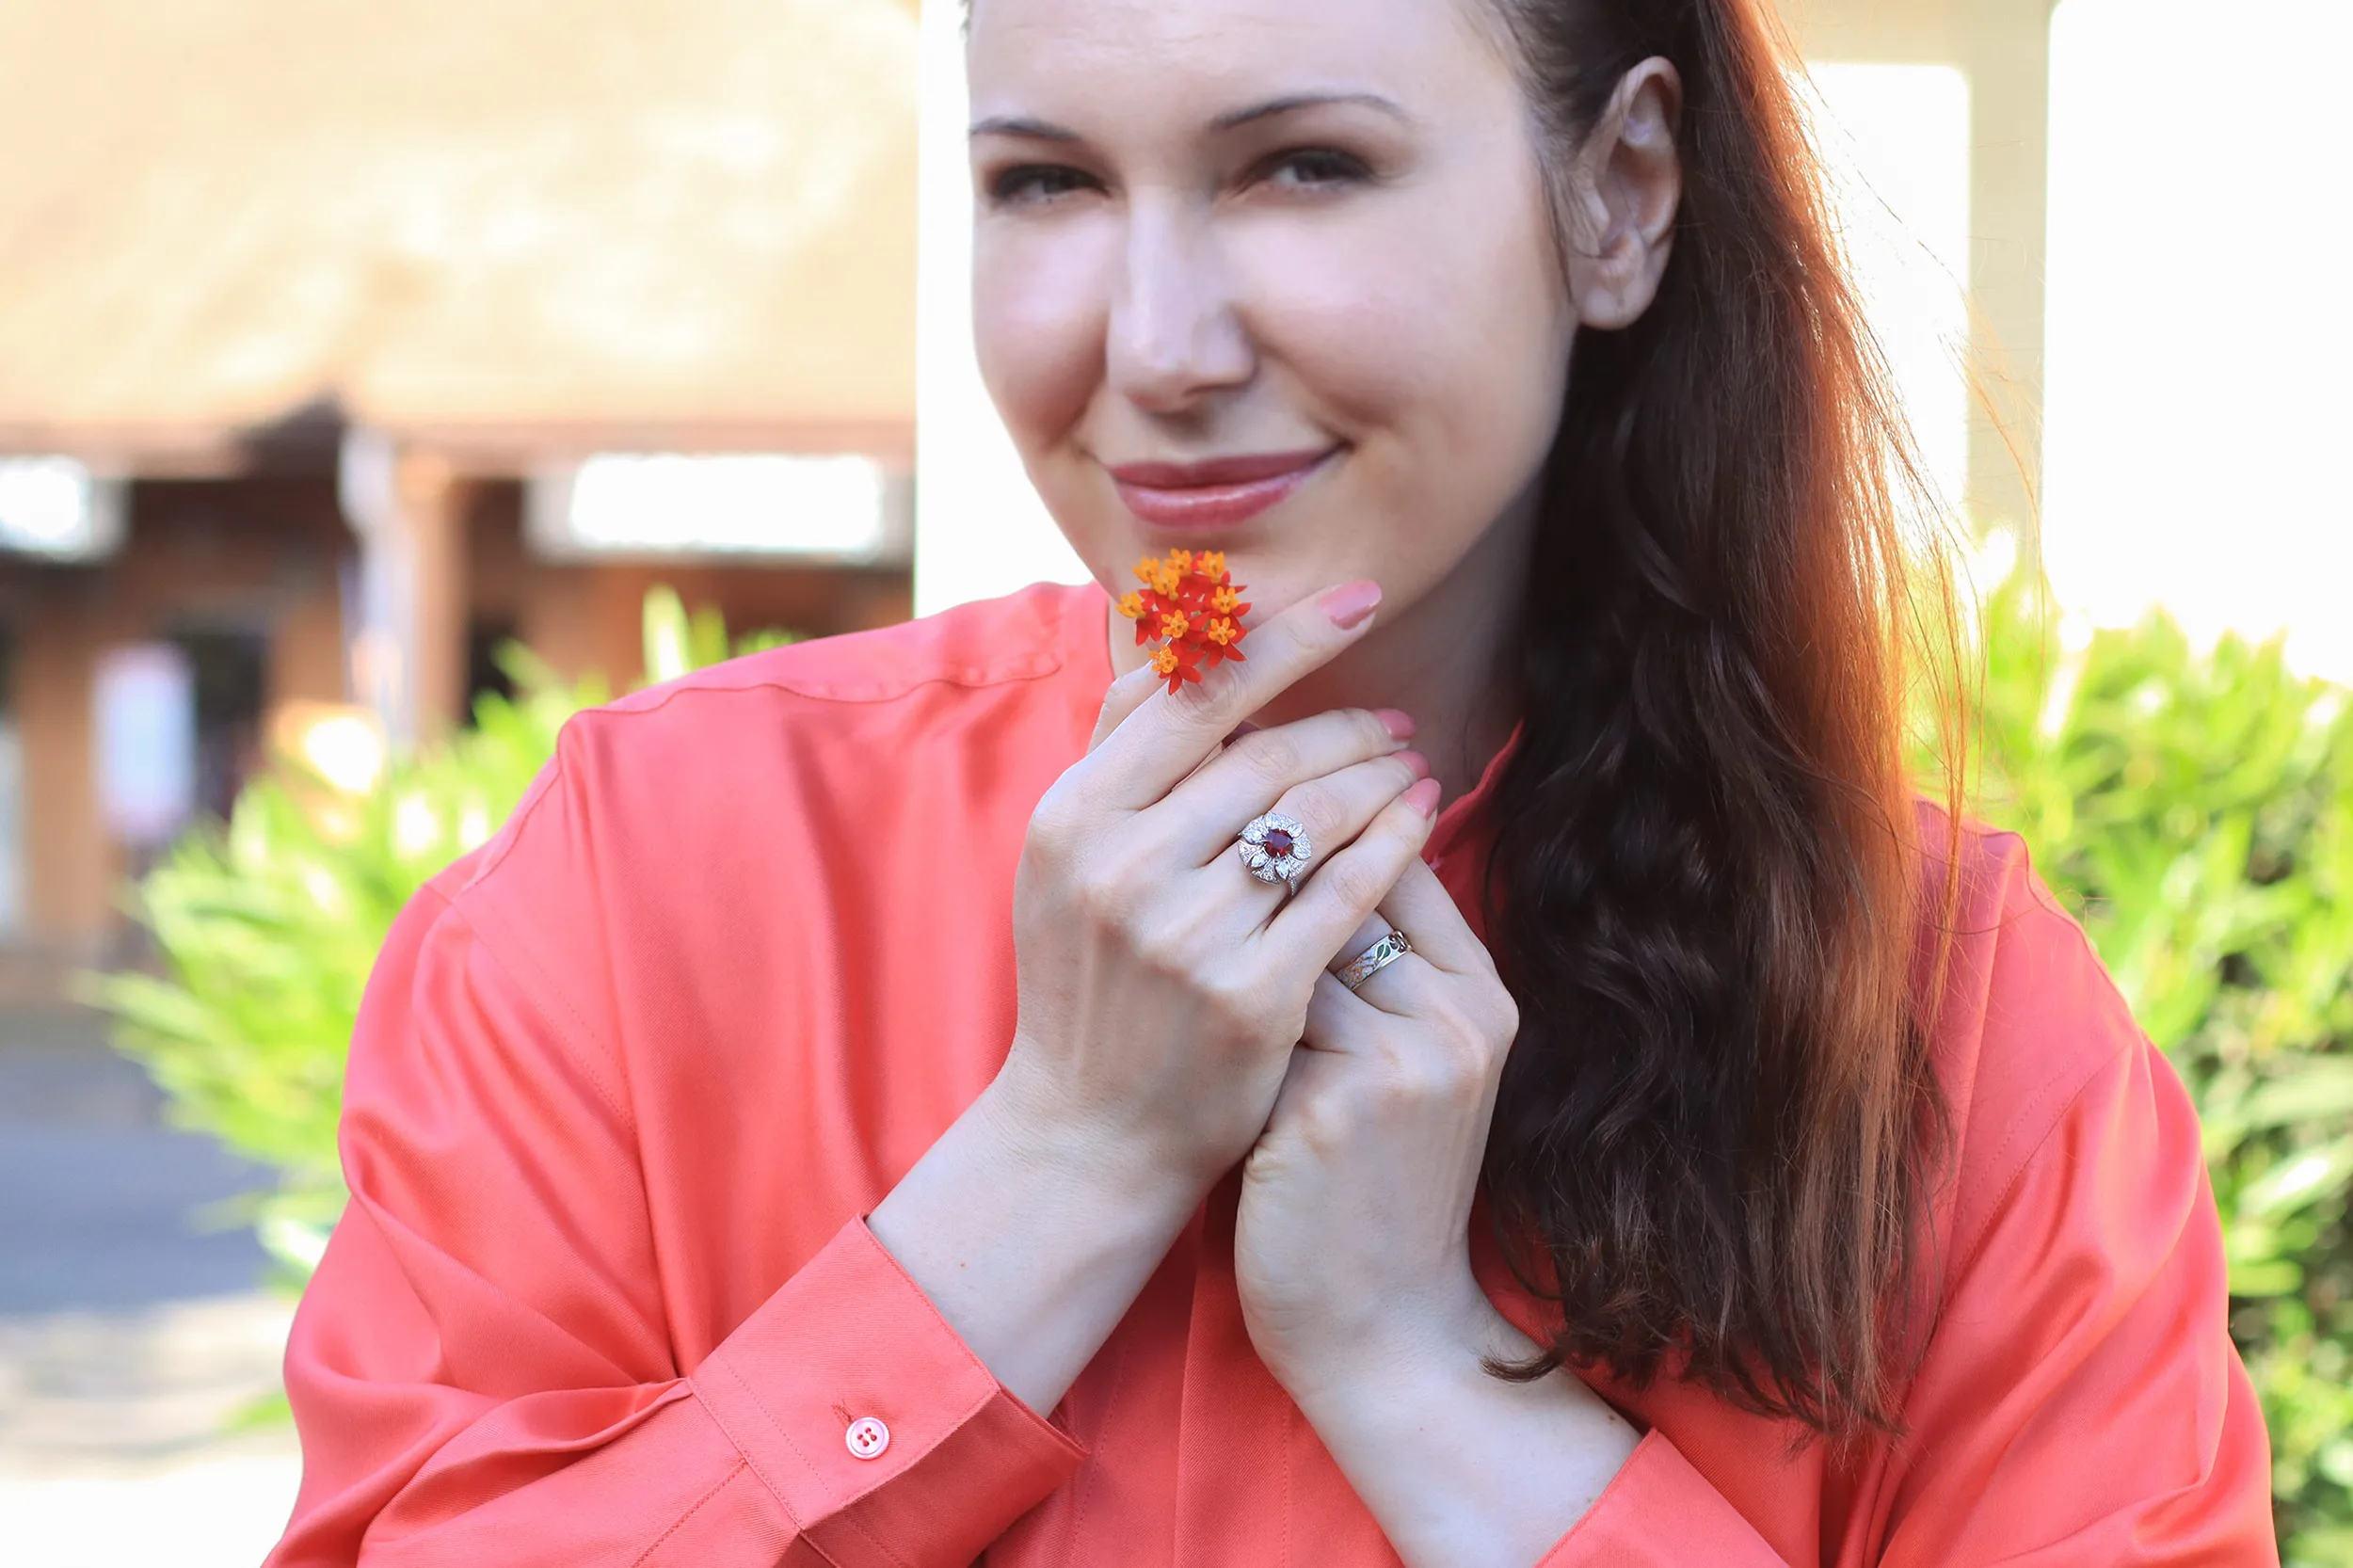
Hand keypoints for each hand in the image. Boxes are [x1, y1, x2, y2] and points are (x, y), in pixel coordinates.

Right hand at [870, 580, 1447, 1413]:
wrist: (1086, 1134)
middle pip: (1266, 753)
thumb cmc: (1087, 982)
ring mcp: (1186, 933)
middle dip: (1349, 723)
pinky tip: (1418, 823)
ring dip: (1379, 777)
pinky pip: (1348, 892)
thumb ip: (1122, 753)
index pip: (1193, 694)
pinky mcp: (1250, 995)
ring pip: (1315, 815)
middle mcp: (1123, 865)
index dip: (1287, 637)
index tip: (1357, 600)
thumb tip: (1170, 634)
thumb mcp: (1067, 859)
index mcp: (1073, 816)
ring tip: (1411, 767)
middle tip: (1397, 719)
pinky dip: (1394, 845)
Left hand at [1234, 860, 1640, 1567]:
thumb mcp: (1416, 1071)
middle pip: (1345, 884)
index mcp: (1483, 999)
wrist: (1381, 1327)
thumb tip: (1306, 848)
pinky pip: (1253, 1014)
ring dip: (1230, 933)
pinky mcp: (1331, 1107)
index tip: (1246, 806)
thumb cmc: (1375, 1187)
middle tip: (1189, 840)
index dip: (1320, 824)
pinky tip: (1173, 1013)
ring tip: (1173, 923)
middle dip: (1265, 860)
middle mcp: (1455, 1021)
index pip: (1401, 858)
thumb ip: (1388, 971)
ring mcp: (1400, 1063)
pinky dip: (1210, 1008)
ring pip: (1290, 942)